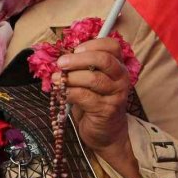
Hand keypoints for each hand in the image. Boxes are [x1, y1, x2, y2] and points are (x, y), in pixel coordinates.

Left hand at [53, 37, 149, 177]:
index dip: (92, 44)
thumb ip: (81, 66)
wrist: (106, 132)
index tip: (75, 49)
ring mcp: (116, 94)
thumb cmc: (95, 101)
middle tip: (61, 63)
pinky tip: (62, 93)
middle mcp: (121, 78)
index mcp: (117, 65)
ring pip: (93, 79)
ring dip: (71, 77)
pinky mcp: (107, 110)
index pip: (112, 46)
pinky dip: (70, 93)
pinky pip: (85, 96)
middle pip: (103, 60)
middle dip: (78, 59)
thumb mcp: (90, 80)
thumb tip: (60, 56)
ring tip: (56, 79)